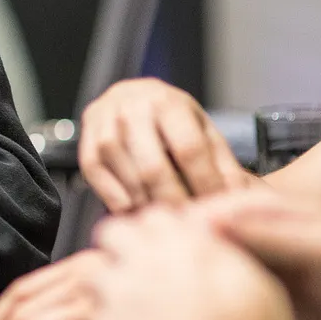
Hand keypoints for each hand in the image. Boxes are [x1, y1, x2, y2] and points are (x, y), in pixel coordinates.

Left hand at [78, 207, 294, 319]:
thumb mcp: (255, 285)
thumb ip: (222, 251)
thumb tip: (203, 231)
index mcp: (184, 245)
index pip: (155, 216)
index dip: (159, 233)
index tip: (164, 249)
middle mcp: (144, 263)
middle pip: (113, 232)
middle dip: (123, 247)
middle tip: (138, 271)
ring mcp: (117, 298)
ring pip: (93, 273)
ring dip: (110, 287)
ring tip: (133, 311)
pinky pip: (92, 319)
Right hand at [79, 78, 255, 212]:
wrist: (132, 97)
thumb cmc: (172, 120)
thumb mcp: (203, 131)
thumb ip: (221, 164)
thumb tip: (236, 199)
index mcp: (169, 102)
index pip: (189, 149)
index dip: (204, 184)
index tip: (215, 209)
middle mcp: (133, 105)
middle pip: (152, 166)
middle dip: (173, 201)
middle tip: (188, 223)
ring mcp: (105, 119)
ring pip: (122, 171)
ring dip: (143, 200)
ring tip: (162, 216)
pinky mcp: (84, 135)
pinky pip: (93, 171)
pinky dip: (112, 194)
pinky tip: (131, 207)